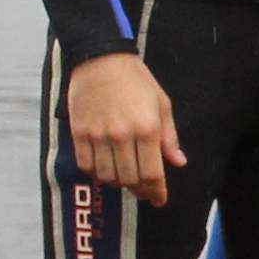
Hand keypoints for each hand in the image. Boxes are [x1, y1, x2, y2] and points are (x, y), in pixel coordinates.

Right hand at [64, 48, 179, 204]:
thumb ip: (169, 137)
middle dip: (139, 190)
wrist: (100, 58)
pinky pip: (87, 166)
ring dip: (118, 184)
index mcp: (147, 128)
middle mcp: (122, 135)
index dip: (157, 192)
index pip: (152, 174)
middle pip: (130, 179)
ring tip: (124, 178)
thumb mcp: (161, 103)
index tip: (159, 200)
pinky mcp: (80, 133)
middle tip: (143, 191)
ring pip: (108, 177)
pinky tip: (104, 170)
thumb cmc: (135, 79)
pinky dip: (96, 174)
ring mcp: (98, 135)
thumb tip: (178, 162)